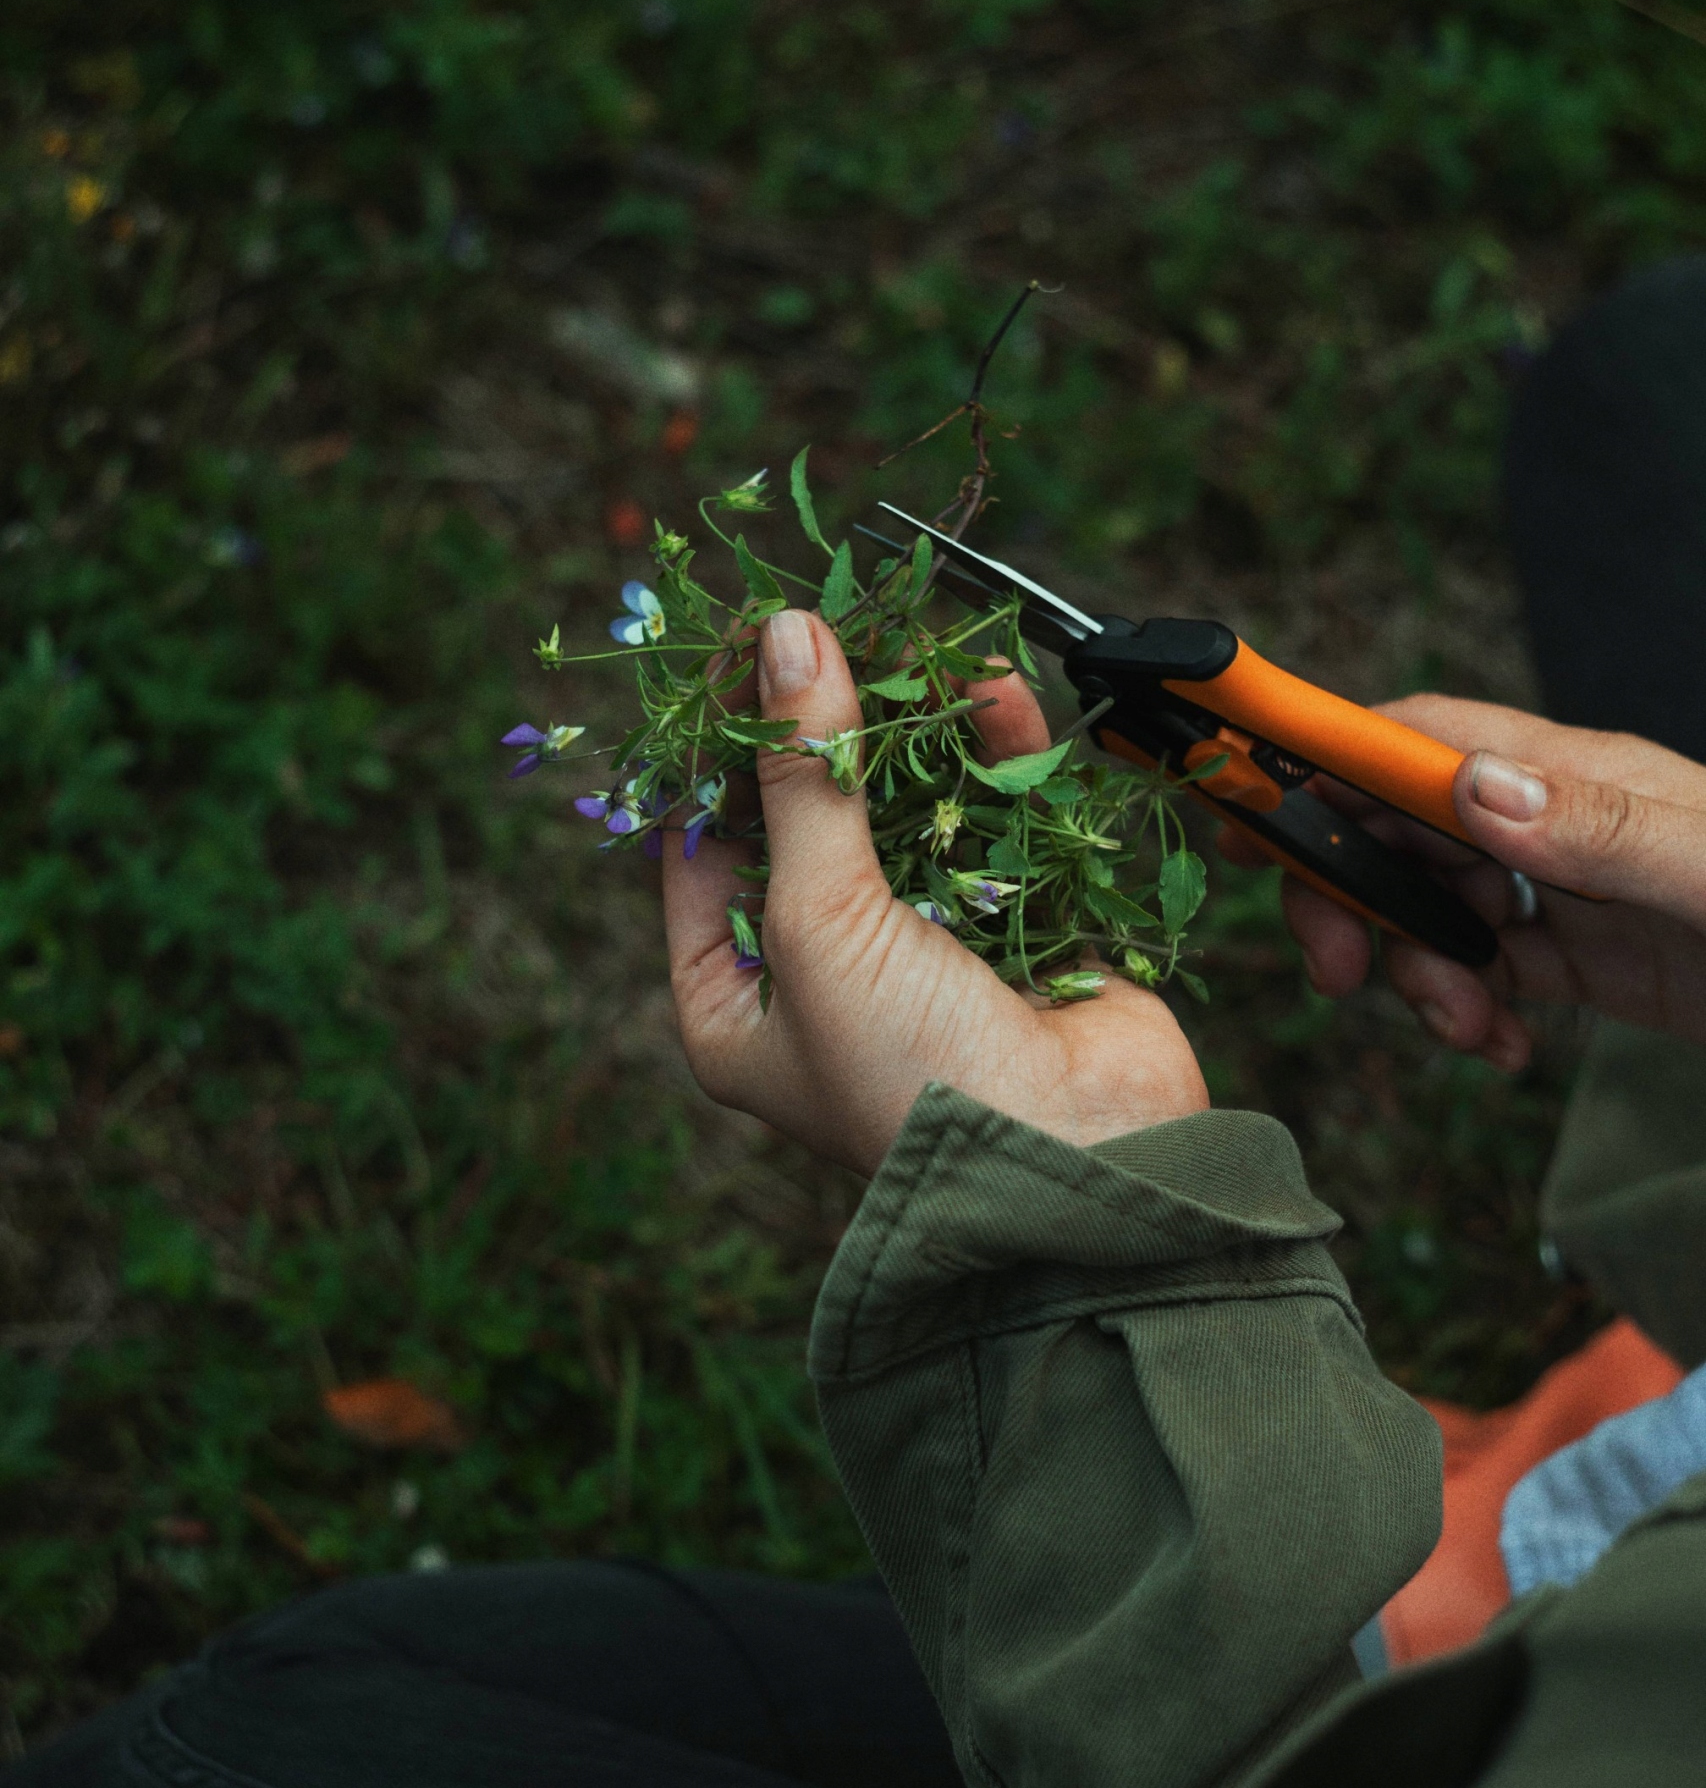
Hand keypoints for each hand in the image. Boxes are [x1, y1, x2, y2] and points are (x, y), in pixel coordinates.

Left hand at [661, 609, 1206, 1176]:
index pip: (702, 853)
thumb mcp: (822, 920)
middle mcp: (823, 979)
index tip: (737, 649)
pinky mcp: (1019, 933)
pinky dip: (997, 759)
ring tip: (929, 641)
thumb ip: (807, 777)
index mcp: (737, 1005)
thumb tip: (784, 639)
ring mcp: (924, 954)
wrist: (1080, 1165)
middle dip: (831, 724)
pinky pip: (997, 824)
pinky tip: (995, 689)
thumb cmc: (912, 1072)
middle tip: (837, 622)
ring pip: (908, 810)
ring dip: (920, 727)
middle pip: (809, 819)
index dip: (717, 751)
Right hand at [1230, 696, 1705, 1071]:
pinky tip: (1501, 1049)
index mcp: (1574, 775)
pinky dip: (1466, 1008)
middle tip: (1347, 979)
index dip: (1318, 761)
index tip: (1247, 808)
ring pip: (1432, 905)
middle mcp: (1556, 819)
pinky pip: (1486, 966)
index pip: (1414, 741)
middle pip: (1397, 828)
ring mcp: (1568, 887)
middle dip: (1351, 897)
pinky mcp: (1587, 956)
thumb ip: (1601, 830)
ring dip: (1415, 971)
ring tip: (1469, 1036)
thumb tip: (1473, 789)